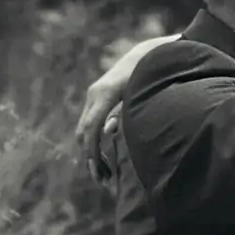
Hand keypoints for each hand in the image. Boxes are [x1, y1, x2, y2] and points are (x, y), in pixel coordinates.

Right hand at [74, 35, 173, 165]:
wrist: (145, 54)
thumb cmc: (150, 75)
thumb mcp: (144, 92)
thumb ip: (128, 112)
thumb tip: (107, 131)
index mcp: (106, 93)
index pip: (91, 127)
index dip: (93, 151)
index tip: (98, 172)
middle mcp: (95, 94)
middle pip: (83, 131)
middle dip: (91, 158)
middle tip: (102, 180)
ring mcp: (93, 96)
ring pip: (84, 129)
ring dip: (91, 153)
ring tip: (104, 175)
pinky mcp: (96, 100)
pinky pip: (89, 124)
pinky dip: (94, 143)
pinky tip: (104, 159)